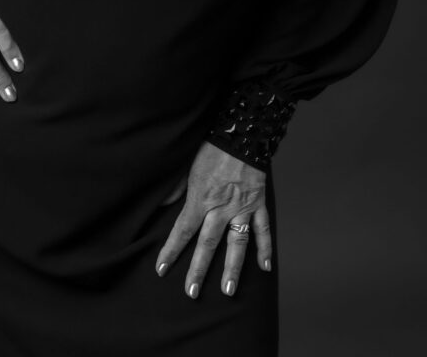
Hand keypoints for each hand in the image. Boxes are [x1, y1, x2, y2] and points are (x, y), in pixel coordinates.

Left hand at [155, 142, 271, 298]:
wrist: (241, 132)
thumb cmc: (211, 148)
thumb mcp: (188, 166)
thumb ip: (175, 188)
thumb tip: (162, 205)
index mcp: (201, 198)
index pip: (183, 230)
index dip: (171, 251)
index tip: (161, 269)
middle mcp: (221, 207)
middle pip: (207, 244)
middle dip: (198, 270)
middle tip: (191, 292)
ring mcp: (242, 207)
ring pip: (236, 243)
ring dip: (232, 268)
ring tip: (228, 291)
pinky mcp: (258, 203)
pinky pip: (263, 229)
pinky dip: (265, 248)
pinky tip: (265, 268)